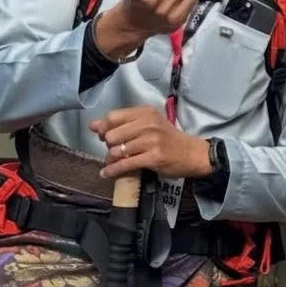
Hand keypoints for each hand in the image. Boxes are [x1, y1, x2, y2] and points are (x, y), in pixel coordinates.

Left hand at [91, 107, 210, 180]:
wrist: (192, 154)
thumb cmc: (169, 139)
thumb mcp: (148, 124)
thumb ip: (122, 123)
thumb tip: (93, 126)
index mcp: (145, 113)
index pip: (113, 117)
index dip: (104, 128)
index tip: (104, 136)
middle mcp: (148, 124)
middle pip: (112, 135)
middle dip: (107, 145)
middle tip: (112, 150)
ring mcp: (151, 141)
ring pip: (117, 151)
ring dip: (111, 159)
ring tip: (113, 162)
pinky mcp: (153, 158)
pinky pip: (125, 164)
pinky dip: (113, 170)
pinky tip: (107, 173)